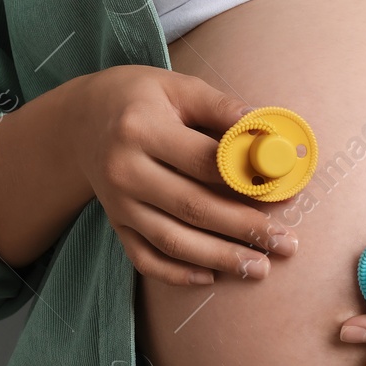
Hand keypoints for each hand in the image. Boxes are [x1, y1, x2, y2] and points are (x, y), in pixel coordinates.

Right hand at [68, 66, 297, 285]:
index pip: (203, 161)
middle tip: (285, 243)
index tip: (283, 192)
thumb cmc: (139, 98)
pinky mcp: (116, 224)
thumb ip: (223, 109)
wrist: (80, 122)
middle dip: (244, 228)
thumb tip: (270, 135)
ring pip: (172, 240)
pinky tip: (210, 277)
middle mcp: (125, 170)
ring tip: (260, 267)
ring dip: (220, 258)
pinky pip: (144, 257)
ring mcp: (117, 203)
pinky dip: (176, 273)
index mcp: (141, 129)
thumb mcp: (178, 87)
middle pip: (192, 207)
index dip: (246, 178)